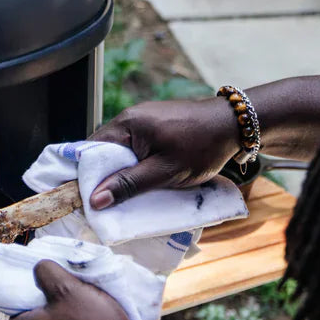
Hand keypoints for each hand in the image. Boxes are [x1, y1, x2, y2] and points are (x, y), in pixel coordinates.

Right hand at [89, 97, 238, 209]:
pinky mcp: (156, 126)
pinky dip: (135, 164)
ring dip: (122, 171)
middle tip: (106, 201)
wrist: (235, 125)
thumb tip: (95, 200)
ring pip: (121, 151)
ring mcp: (143, 120)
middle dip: (104, 175)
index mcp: (127, 124)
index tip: (85, 197)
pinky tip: (142, 179)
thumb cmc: (202, 146)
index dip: (85, 174)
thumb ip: (129, 185)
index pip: (90, 150)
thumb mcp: (164, 171)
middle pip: (104, 151)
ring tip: (124, 193)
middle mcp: (130, 118)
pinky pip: (135, 148)